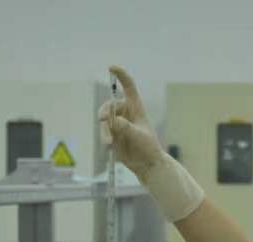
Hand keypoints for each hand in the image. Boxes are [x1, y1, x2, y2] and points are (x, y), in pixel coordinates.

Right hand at [99, 65, 205, 221]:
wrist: (146, 164)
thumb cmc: (149, 148)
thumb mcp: (139, 136)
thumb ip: (126, 128)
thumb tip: (113, 121)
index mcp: (136, 107)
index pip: (128, 87)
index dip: (121, 75)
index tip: (112, 67)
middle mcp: (125, 112)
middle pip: (109, 105)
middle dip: (105, 113)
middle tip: (104, 120)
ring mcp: (117, 123)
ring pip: (104, 121)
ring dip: (105, 131)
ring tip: (109, 143)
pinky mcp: (112, 134)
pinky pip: (103, 132)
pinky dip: (105, 138)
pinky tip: (110, 147)